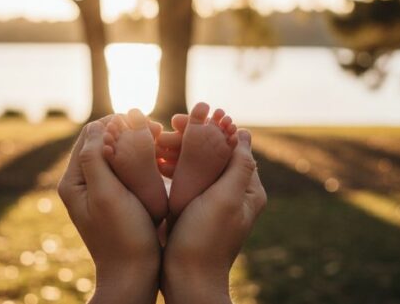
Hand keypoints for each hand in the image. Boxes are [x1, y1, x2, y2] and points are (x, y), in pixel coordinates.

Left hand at [57, 119, 160, 303]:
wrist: (134, 275)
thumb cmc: (123, 236)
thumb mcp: (106, 194)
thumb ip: (95, 158)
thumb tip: (97, 126)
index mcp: (73, 181)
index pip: (90, 135)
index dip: (115, 122)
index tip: (144, 122)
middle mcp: (82, 183)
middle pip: (102, 141)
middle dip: (127, 130)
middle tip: (157, 129)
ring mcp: (99, 191)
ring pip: (115, 153)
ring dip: (135, 142)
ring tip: (160, 139)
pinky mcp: (117, 199)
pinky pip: (125, 169)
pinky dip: (140, 159)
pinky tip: (159, 159)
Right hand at [161, 129, 266, 303]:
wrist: (187, 279)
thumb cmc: (206, 240)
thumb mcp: (225, 199)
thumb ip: (238, 165)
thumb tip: (244, 132)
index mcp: (247, 189)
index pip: (231, 146)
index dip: (208, 129)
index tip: (181, 120)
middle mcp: (232, 192)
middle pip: (212, 153)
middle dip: (187, 139)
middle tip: (160, 132)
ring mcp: (212, 201)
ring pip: (196, 164)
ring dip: (175, 151)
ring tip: (152, 144)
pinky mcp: (194, 209)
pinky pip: (185, 180)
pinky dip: (170, 168)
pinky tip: (152, 161)